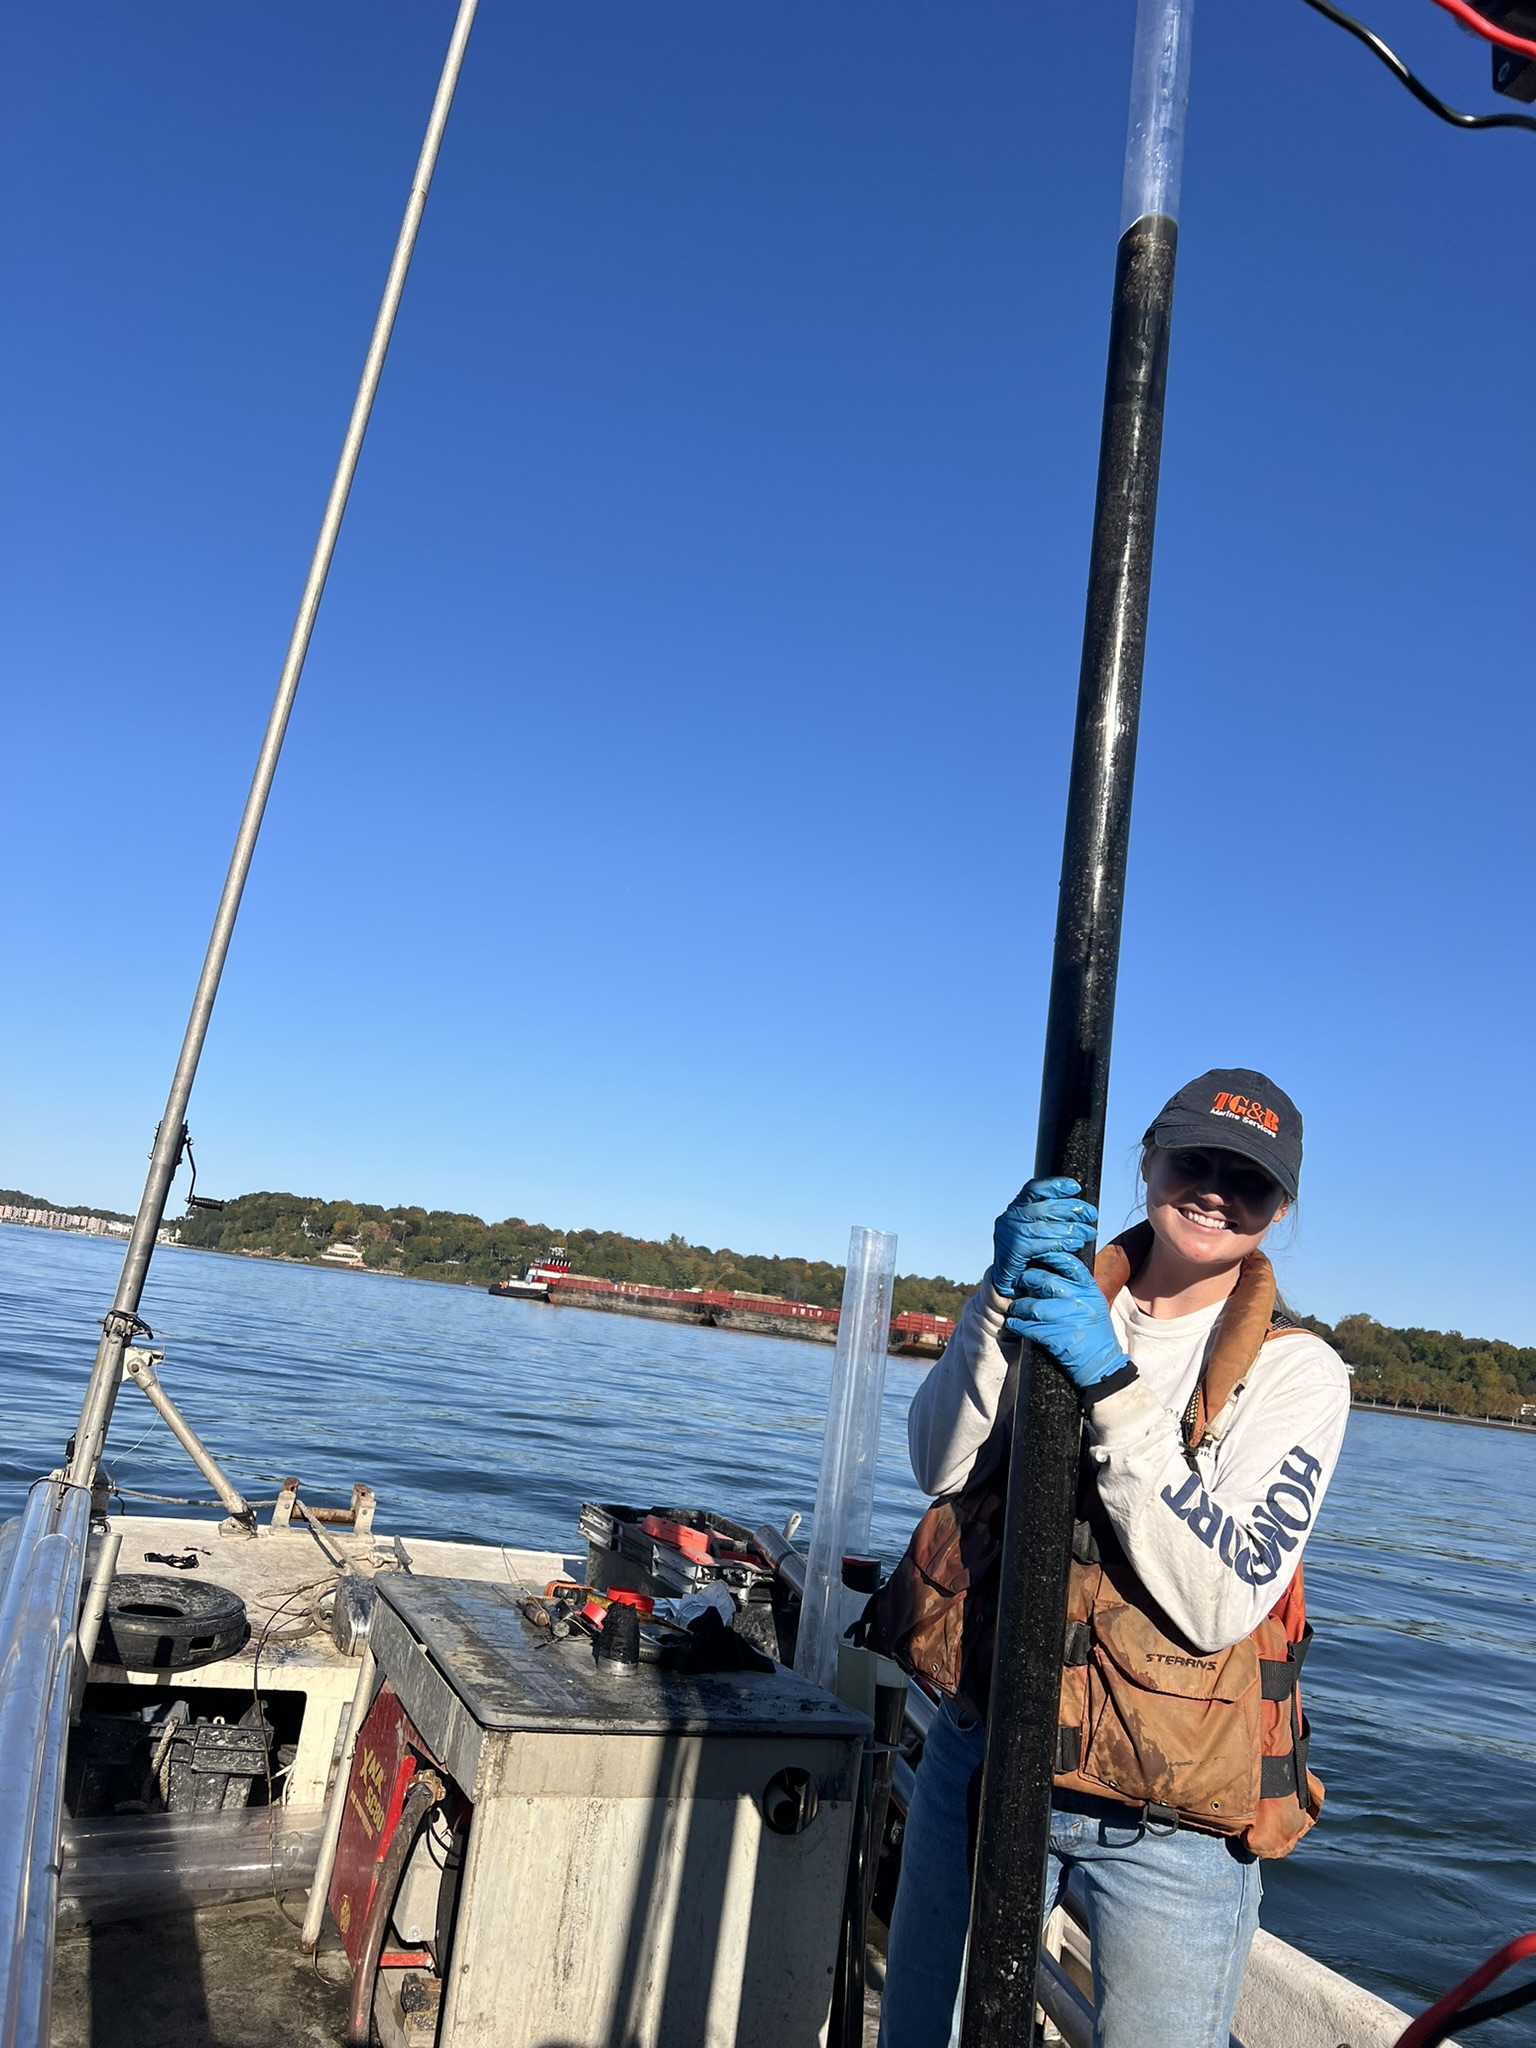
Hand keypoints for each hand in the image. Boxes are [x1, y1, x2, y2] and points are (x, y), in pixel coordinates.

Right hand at [991, 1178, 1097, 1297]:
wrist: (1008, 1282)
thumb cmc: (1027, 1255)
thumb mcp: (1034, 1232)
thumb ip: (1048, 1219)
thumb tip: (1078, 1209)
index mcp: (1015, 1209)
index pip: (1033, 1189)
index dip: (1054, 1185)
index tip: (1075, 1187)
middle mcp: (1009, 1218)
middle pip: (1044, 1207)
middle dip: (1071, 1209)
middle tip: (1092, 1214)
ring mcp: (1009, 1234)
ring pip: (1046, 1227)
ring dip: (1072, 1229)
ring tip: (1089, 1232)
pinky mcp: (1014, 1251)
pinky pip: (1043, 1244)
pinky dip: (1062, 1243)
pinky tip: (1076, 1243)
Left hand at [1003, 1251, 1128, 1391]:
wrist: (1102, 1365)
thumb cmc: (1096, 1333)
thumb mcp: (1094, 1303)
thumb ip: (1076, 1287)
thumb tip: (1049, 1268)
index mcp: (1089, 1290)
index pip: (1068, 1263)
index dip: (1049, 1256)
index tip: (1035, 1255)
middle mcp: (1080, 1301)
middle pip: (1044, 1281)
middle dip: (1025, 1280)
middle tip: (1016, 1282)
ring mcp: (1068, 1319)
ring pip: (1033, 1305)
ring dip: (1018, 1307)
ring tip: (1014, 1308)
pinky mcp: (1057, 1338)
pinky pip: (1029, 1327)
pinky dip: (1018, 1325)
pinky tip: (1014, 1324)